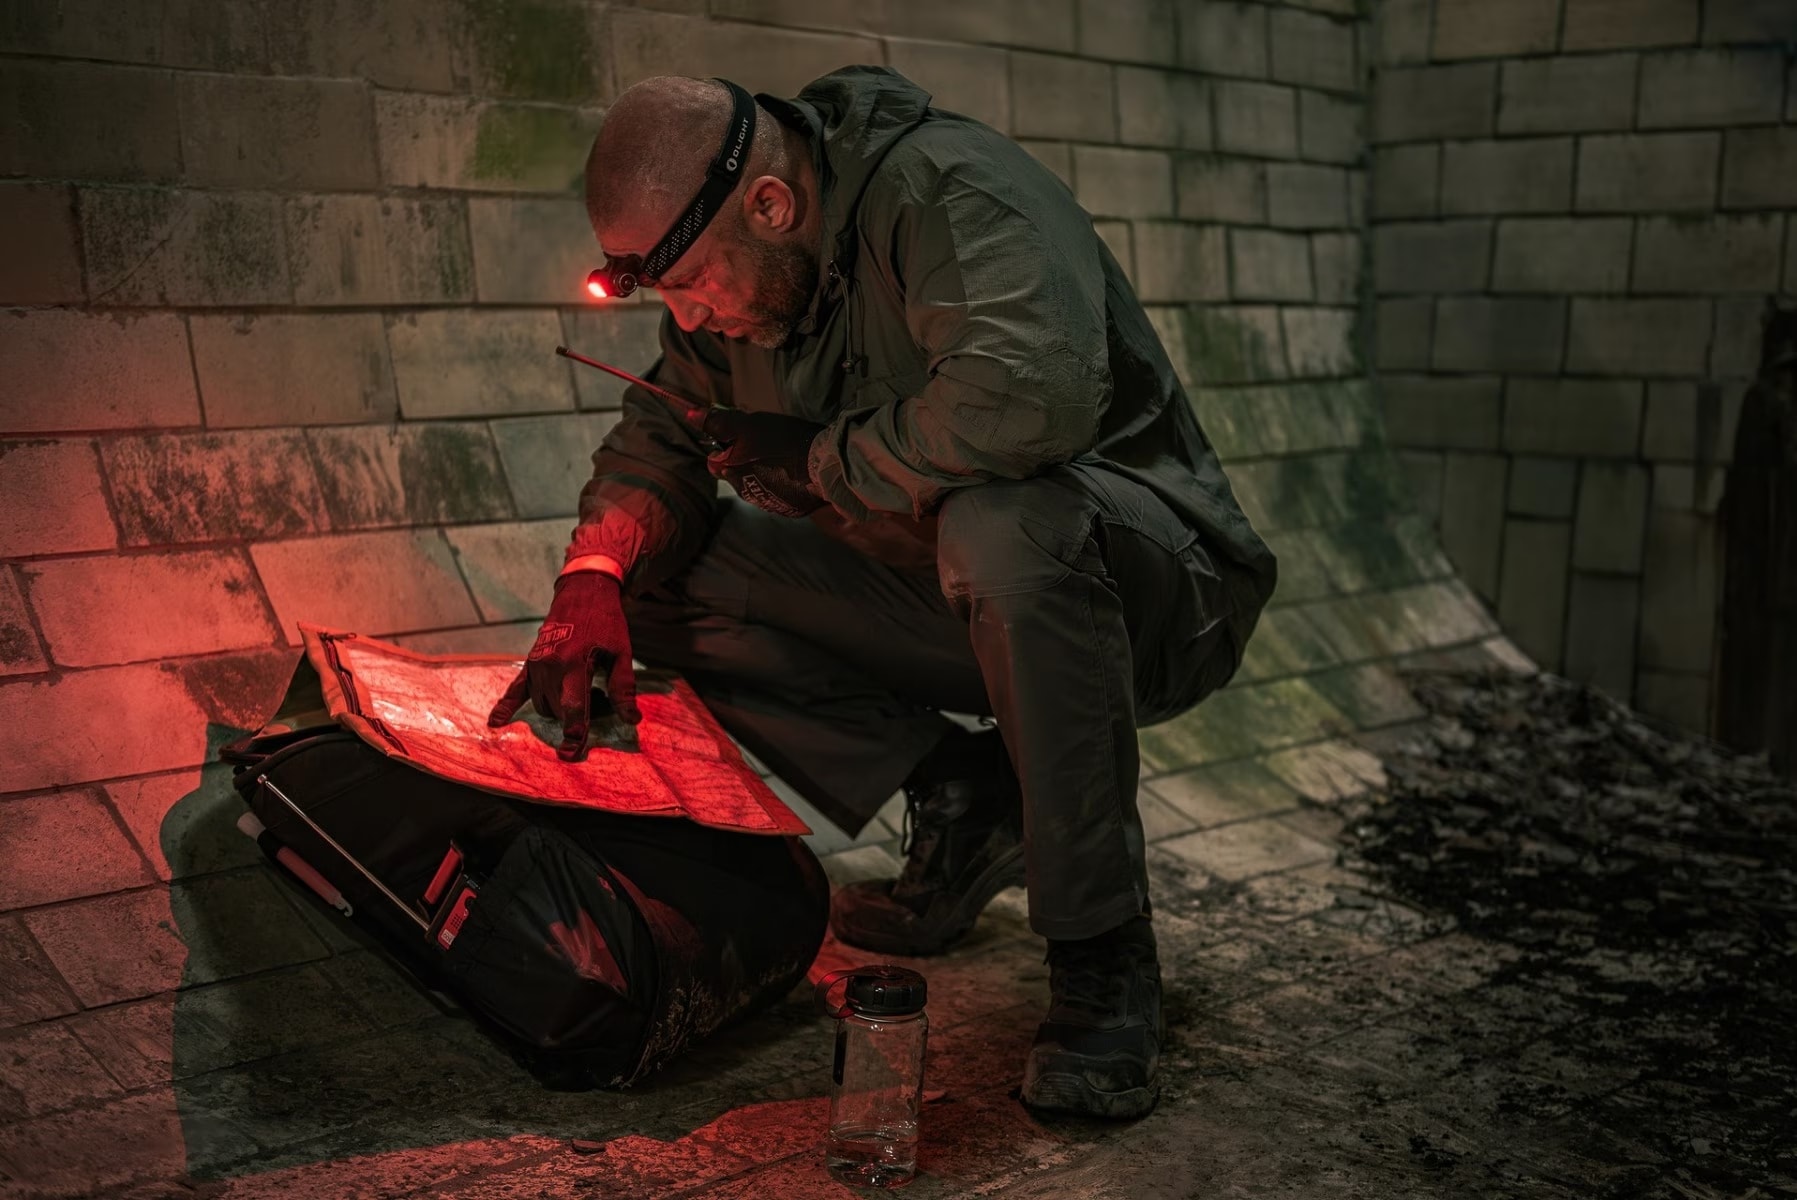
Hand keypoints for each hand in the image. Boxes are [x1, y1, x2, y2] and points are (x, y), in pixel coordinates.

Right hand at [487, 571, 638, 761]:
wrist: (582, 592)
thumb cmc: (606, 622)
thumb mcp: (622, 652)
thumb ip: (623, 688)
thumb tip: (632, 719)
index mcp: (573, 663)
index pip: (573, 707)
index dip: (575, 733)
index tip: (572, 754)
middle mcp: (550, 666)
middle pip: (559, 710)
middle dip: (579, 716)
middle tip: (602, 699)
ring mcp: (536, 665)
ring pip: (544, 706)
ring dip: (561, 710)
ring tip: (585, 690)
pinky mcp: (529, 663)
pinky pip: (515, 690)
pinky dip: (505, 707)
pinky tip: (495, 723)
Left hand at [702, 409, 824, 517]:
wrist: (824, 466)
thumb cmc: (783, 442)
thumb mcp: (748, 425)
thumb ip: (719, 422)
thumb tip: (690, 416)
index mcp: (731, 473)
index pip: (713, 460)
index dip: (725, 447)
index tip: (741, 438)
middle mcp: (745, 494)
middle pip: (735, 473)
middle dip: (745, 461)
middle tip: (766, 445)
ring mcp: (768, 505)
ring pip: (757, 485)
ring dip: (765, 473)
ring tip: (785, 458)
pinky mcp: (789, 510)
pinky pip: (779, 495)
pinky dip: (784, 485)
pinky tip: (796, 472)